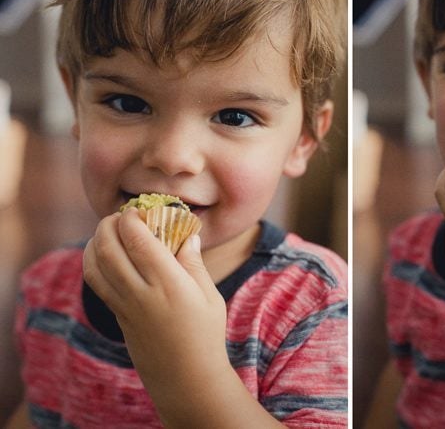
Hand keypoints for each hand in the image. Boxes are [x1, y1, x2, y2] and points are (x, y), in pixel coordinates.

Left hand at [83, 208, 228, 403]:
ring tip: (107, 229)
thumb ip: (194, 264)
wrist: (185, 377)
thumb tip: (188, 234)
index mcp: (170, 285)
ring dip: (95, 241)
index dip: (132, 220)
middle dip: (109, 225)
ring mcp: (125, 306)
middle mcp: (142, 293)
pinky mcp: (117, 316)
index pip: (139, 242)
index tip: (137, 209)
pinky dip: (92, 261)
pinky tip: (101, 252)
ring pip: (95, 266)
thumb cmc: (205, 334)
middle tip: (119, 214)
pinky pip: (96, 283)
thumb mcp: (210, 296)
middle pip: (110, 249)